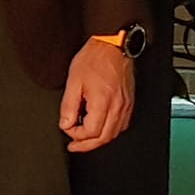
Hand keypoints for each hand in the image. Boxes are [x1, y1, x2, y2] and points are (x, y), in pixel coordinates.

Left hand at [60, 38, 134, 152]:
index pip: (91, 132)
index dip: (76, 135)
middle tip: (74, 146)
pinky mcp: (129, 103)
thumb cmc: (94, 59)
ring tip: (84, 139)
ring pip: (114, 134)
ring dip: (99, 139)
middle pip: (104, 138)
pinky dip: (109, 131)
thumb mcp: (73, 81)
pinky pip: (121, 125)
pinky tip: (99, 127)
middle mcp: (118, 107)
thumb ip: (68, 106)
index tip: (66, 129)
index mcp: (103, 102)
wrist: (113, 47)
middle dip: (87, 145)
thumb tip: (65, 123)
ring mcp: (126, 106)